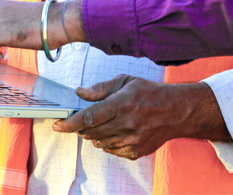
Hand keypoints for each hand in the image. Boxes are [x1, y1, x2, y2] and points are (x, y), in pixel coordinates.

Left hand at [52, 75, 228, 159]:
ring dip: (94, 134)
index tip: (57, 125)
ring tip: (104, 122)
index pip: (90, 117)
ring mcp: (131, 140)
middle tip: (82, 119)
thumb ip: (100, 88)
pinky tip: (115, 130)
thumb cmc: (149, 92)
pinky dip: (107, 141)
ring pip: (100, 142)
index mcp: (122, 103)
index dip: (71, 123)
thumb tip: (80, 92)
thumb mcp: (125, 81)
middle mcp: (126, 124)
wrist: (175, 112)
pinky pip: (112, 150)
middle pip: (92, 132)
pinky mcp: (135, 152)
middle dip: (81, 127)